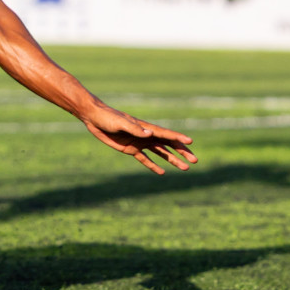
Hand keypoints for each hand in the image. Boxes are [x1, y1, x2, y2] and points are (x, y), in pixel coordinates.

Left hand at [78, 102, 196, 174]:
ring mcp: (139, 142)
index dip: (178, 138)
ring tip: (185, 168)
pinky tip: (162, 172)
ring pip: (160, 153)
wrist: (94, 118)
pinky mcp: (130, 149)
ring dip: (172, 160)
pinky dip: (153, 165)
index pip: (165, 134)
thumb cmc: (108, 117)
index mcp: (145, 127)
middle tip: (195, 160)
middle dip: (181, 152)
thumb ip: (135, 129)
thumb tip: (150, 134)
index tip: (190, 142)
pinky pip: (145, 159)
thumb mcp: (121, 123)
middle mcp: (145, 135)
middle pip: (168, 145)